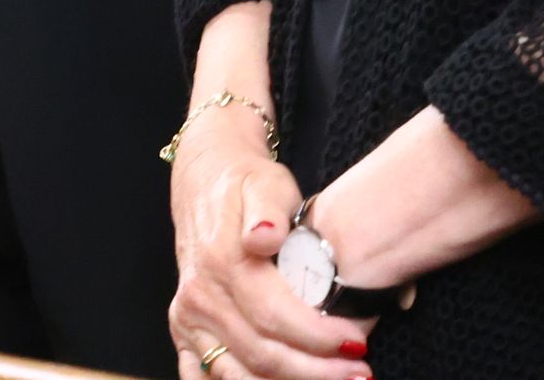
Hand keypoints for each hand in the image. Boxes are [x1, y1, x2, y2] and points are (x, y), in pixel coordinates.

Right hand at [167, 106, 368, 379]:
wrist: (205, 183)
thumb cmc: (247, 185)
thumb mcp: (265, 183)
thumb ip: (268, 209)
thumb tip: (263, 237)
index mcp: (222, 262)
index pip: (273, 315)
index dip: (317, 337)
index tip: (356, 345)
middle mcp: (199, 297)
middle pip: (260, 353)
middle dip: (315, 371)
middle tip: (359, 373)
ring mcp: (187, 319)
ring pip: (237, 374)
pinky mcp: (184, 332)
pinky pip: (203, 376)